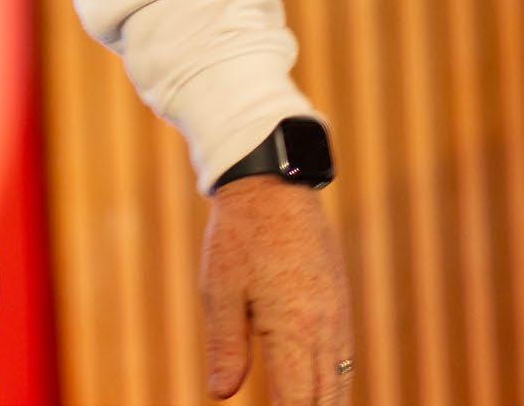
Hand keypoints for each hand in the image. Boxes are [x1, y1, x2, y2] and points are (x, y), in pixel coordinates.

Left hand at [199, 175, 355, 403]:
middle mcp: (325, 325)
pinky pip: (344, 353)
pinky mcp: (339, 295)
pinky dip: (335, 380)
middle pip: (327, 400)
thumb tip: (223, 393)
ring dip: (327, 405)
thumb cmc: (240, 234)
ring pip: (342, 378)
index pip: (298, 404)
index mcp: (295, 329)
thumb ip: (225, 347)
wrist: (273, 180)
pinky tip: (320, 390)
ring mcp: (337, 310)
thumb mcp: (221, 290)